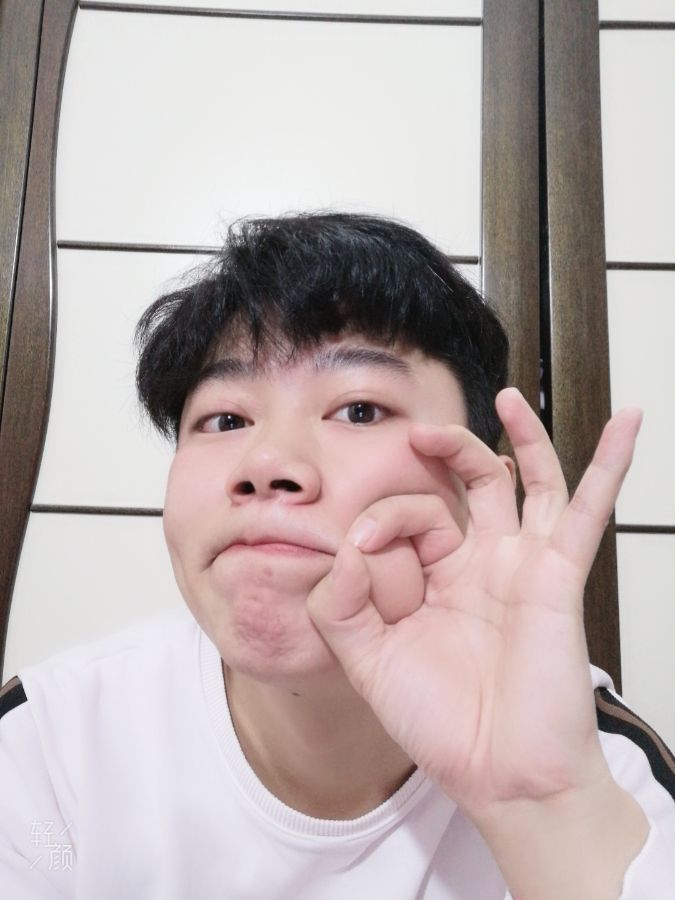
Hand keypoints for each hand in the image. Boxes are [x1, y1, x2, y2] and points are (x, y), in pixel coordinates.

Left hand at [306, 387, 642, 820]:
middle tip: (416, 434)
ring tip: (504, 398)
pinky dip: (608, 465)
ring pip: (528, 482)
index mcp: (440, 579)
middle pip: (471, 484)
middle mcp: (484, 564)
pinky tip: (625, 423)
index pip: (413, 516)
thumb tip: (349, 549)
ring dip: (519, 437)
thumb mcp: (368, 662)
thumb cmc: (443, 725)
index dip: (381, 521)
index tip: (360, 551)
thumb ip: (341, 606)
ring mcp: (524, 566)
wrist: (501, 776)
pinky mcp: (559, 576)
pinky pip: (586, 510)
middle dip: (444, 452)